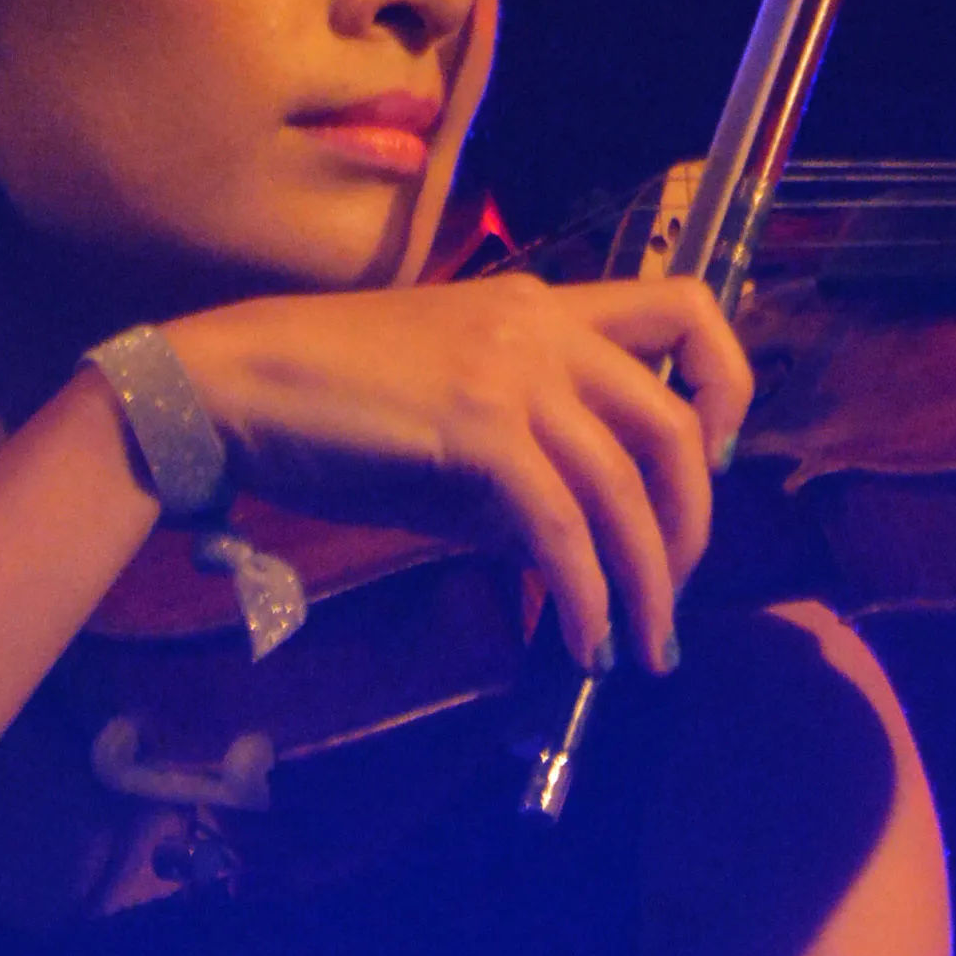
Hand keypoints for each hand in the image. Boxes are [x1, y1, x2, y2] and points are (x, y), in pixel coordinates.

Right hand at [167, 267, 758, 675]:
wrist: (231, 384)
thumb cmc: (327, 408)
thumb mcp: (448, 431)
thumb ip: (521, 477)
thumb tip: (573, 553)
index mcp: (543, 306)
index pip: (684, 306)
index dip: (724, 384)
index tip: (714, 458)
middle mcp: (542, 326)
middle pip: (674, 423)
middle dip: (693, 523)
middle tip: (674, 596)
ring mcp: (512, 372)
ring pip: (625, 488)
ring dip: (645, 584)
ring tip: (640, 650)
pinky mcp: (477, 429)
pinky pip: (561, 527)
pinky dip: (584, 595)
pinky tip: (581, 641)